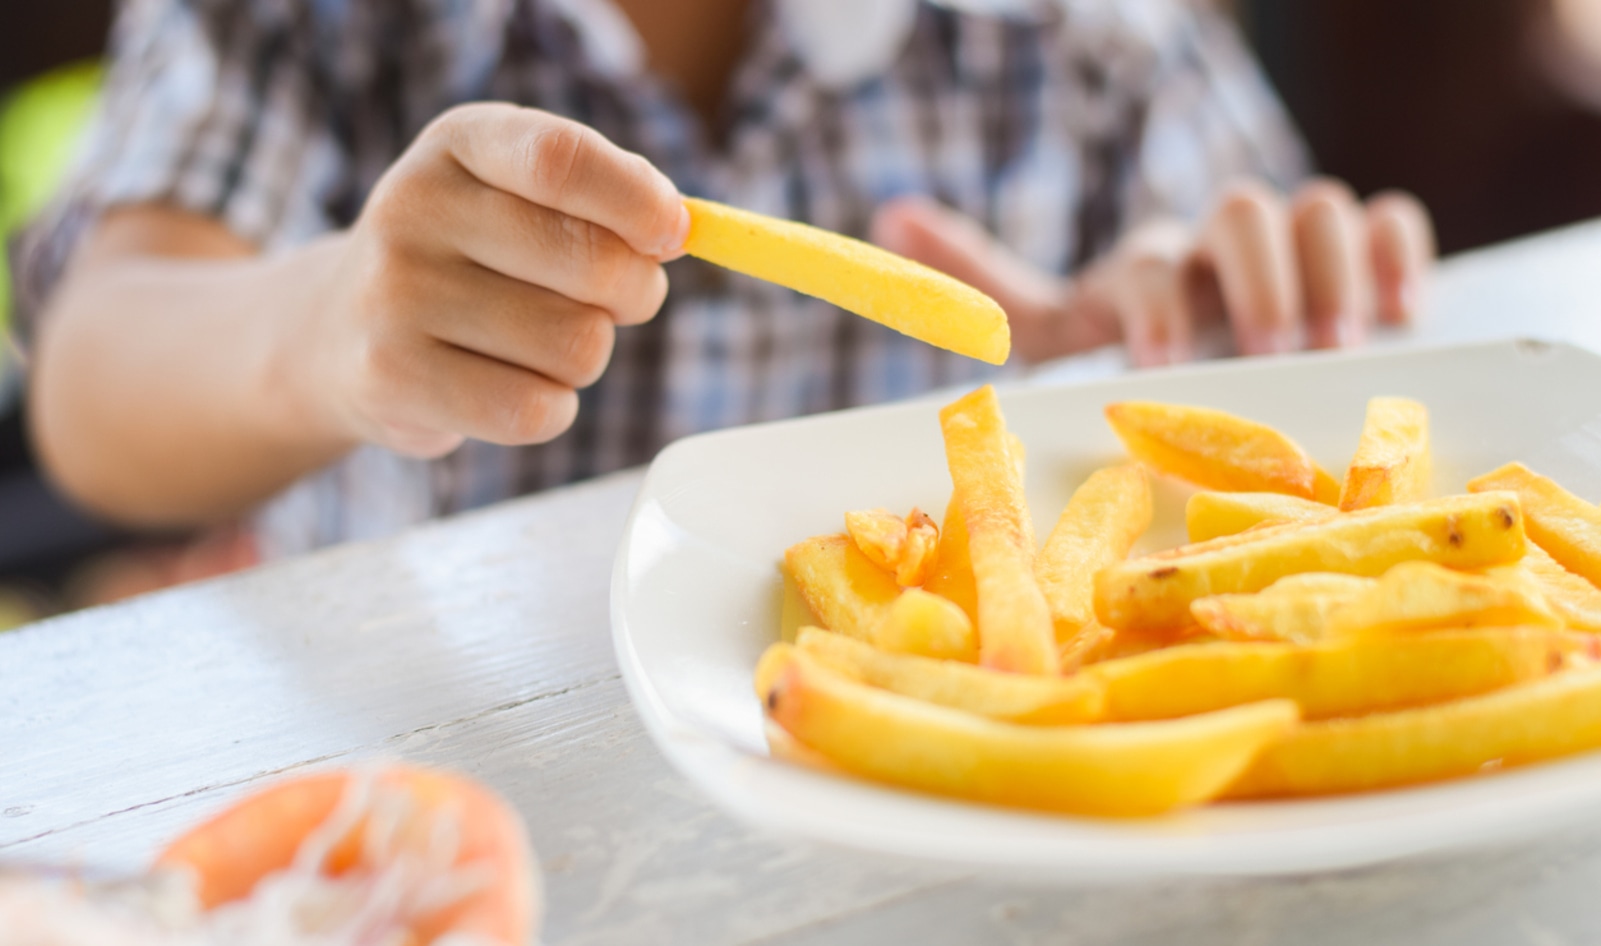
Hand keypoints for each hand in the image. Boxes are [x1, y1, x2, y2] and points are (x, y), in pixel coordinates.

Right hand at [290, 103, 687, 457]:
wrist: (340, 331)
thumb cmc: (472, 257)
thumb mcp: (522, 193)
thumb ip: (607, 196)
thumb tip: (682, 227)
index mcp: (458, 143)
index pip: (561, 159)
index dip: (638, 201)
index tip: (674, 233)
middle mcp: (414, 207)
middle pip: (592, 262)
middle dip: (634, 292)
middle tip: (612, 300)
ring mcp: (395, 295)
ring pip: (577, 346)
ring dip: (586, 356)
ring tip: (536, 343)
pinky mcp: (393, 378)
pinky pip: (536, 411)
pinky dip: (551, 409)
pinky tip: (510, 386)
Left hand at [870, 180, 1434, 366]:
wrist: (1220, 351)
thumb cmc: (1137, 348)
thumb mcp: (1061, 326)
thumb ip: (987, 284)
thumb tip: (886, 215)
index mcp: (1150, 263)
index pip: (1149, 261)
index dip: (1155, 308)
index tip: (1161, 370)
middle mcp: (1220, 244)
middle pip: (1245, 209)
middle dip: (1256, 279)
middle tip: (1269, 350)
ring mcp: (1293, 246)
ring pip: (1322, 208)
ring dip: (1330, 274)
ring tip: (1335, 346)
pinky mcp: (1362, 255)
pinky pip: (1393, 221)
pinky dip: (1400, 254)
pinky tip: (1401, 317)